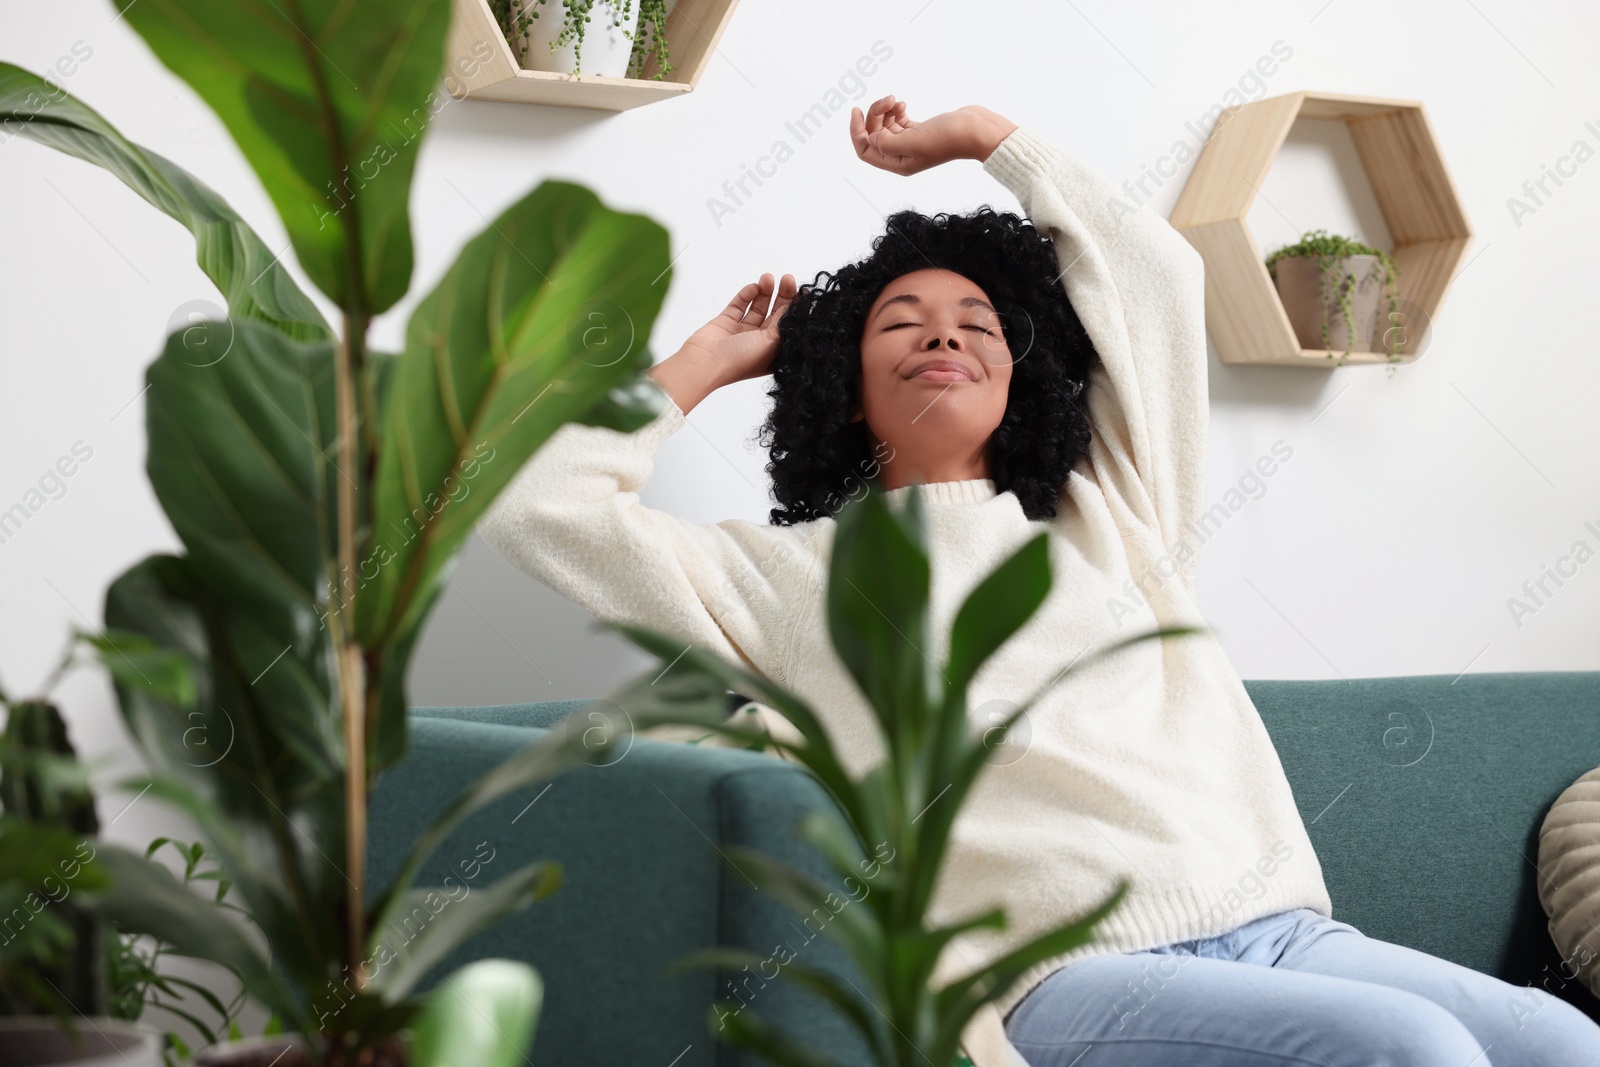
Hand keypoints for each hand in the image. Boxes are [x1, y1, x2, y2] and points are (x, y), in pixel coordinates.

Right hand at [679, 272, 797, 384]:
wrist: (706, 362)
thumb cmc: (740, 361)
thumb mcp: (772, 342)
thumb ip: (783, 322)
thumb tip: (793, 307)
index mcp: (773, 352)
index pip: (789, 325)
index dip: (796, 309)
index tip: (803, 291)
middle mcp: (759, 342)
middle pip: (775, 314)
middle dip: (782, 295)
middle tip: (788, 278)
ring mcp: (742, 332)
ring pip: (757, 307)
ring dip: (764, 292)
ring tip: (768, 278)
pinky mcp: (726, 322)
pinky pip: (739, 305)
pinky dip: (746, 295)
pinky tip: (754, 287)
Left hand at [850, 95, 1017, 175]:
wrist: (976, 130)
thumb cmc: (949, 138)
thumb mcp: (913, 142)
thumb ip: (888, 143)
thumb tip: (872, 139)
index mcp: (898, 164)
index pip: (866, 151)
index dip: (857, 132)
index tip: (856, 110)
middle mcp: (902, 156)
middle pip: (875, 135)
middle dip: (875, 114)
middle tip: (888, 99)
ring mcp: (911, 143)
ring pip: (885, 126)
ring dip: (885, 110)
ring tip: (896, 100)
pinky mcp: (919, 130)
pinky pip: (898, 121)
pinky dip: (895, 110)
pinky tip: (902, 103)